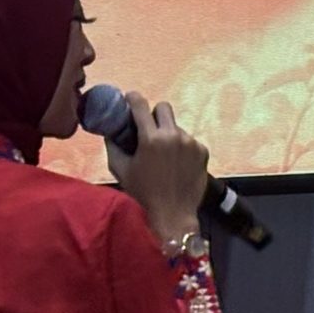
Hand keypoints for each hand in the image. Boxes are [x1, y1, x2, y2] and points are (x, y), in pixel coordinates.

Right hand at [104, 93, 211, 243]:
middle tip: (148, 129)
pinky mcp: (203, 150)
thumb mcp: (122, 171)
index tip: (129, 97)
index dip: (133, 98)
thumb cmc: (143, 194)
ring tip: (163, 157)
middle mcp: (173, 135)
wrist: (173, 215)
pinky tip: (176, 165)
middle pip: (164, 108)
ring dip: (168, 135)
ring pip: (177, 127)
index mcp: (151, 139)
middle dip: (154, 115)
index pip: (141, 106)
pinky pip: (189, 141)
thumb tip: (111, 132)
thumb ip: (114, 148)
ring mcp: (190, 142)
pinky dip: (181, 148)